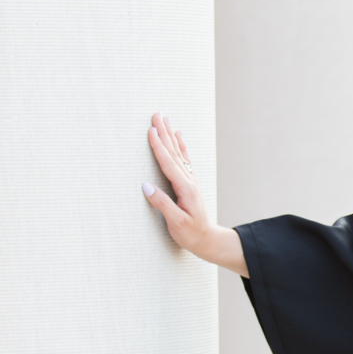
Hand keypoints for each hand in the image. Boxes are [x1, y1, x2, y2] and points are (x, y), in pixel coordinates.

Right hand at [142, 113, 246, 273]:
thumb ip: (162, 204)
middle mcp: (189, 181)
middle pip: (173, 152)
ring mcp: (190, 181)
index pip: (168, 163)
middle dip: (164, 132)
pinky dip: (180, 146)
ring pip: (178, 153)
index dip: (158, 146)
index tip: (151, 130)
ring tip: (165, 119)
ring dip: (170, 135)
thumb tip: (145, 186)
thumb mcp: (175, 222)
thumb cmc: (190, 234)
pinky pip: (183, 159)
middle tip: (157, 114)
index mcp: (184, 188)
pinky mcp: (189, 183)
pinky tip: (178, 136)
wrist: (207, 239)